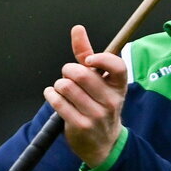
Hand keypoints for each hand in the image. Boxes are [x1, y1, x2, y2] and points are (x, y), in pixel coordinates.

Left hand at [42, 25, 127, 165]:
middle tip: (68, 75)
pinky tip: (54, 95)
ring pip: (66, 87)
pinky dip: (51, 94)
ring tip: (62, 88)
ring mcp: (96, 114)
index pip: (117, 66)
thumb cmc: (100, 103)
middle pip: (81, 74)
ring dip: (58, 84)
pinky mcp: (80, 125)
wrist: (104, 142)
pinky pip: (58, 102)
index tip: (88, 60)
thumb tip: (77, 28)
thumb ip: (87, 54)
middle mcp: (111, 100)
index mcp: (119, 86)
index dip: (100, 59)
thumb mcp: (99, 81)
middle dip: (68, 70)